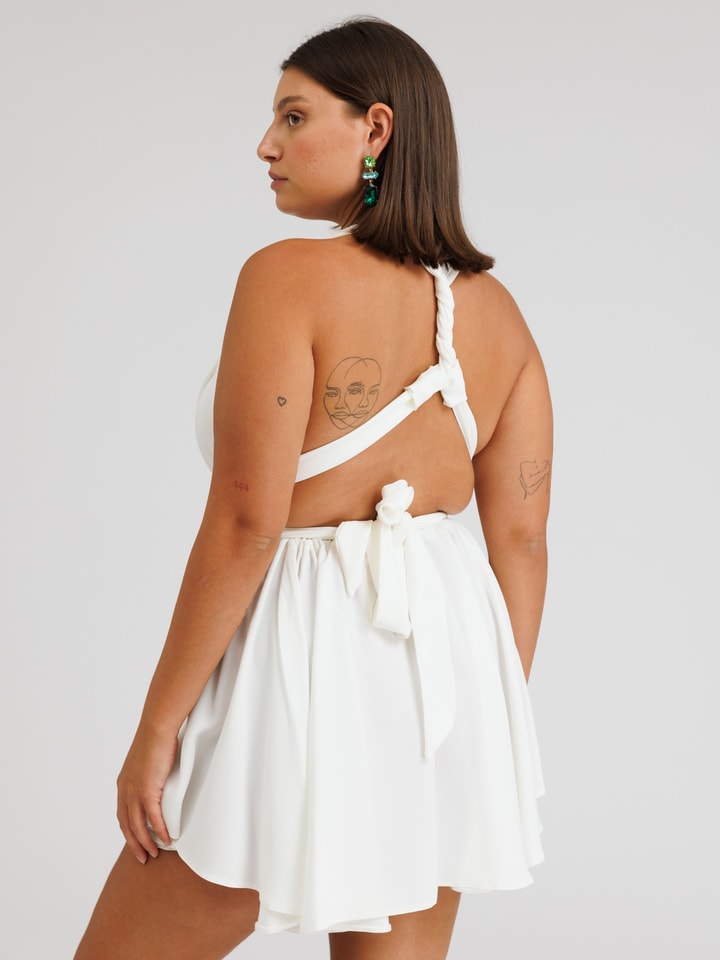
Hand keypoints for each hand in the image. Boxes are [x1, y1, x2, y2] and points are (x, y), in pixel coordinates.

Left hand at [116, 726, 177, 862]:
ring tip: (154, 854)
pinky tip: (166, 840)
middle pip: (127, 825)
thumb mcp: (148, 760)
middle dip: (134, 843)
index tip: (136, 841)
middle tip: (142, 857)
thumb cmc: (156, 738)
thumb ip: (150, 773)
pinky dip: (160, 831)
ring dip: (145, 842)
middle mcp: (125, 790)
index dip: (129, 830)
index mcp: (123, 784)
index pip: (122, 814)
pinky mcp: (147, 790)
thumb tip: (159, 778)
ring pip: (138, 826)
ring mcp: (135, 792)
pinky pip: (153, 818)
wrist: (156, 728)